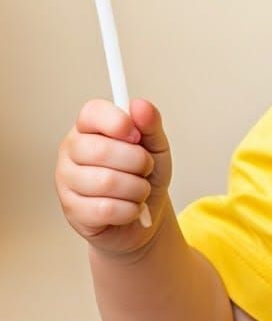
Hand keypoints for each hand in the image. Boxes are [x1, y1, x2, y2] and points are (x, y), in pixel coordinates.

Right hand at [55, 98, 172, 257]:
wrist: (144, 215)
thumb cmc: (146, 175)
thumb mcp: (156, 145)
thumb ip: (151, 124)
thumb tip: (140, 105)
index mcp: (89, 128)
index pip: (92, 112)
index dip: (118, 122)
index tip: (136, 135)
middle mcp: (71, 151)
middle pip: (101, 150)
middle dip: (138, 162)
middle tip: (145, 168)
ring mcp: (66, 181)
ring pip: (105, 182)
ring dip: (137, 189)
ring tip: (139, 189)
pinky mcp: (72, 210)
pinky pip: (105, 209)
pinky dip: (130, 210)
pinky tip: (130, 207)